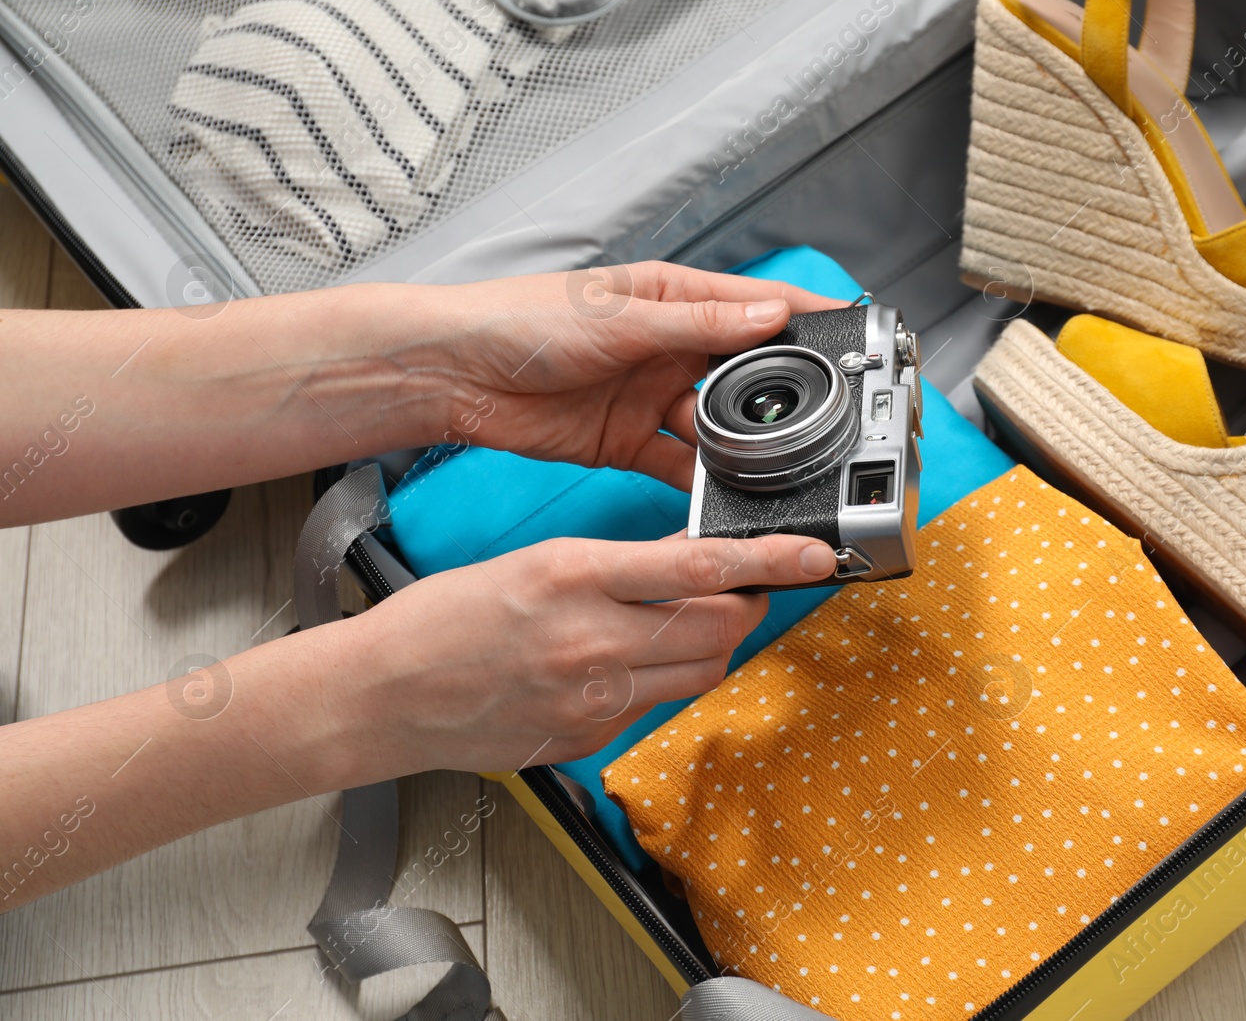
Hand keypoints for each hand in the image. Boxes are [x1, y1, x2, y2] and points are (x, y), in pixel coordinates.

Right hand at [340, 531, 838, 772]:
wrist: (386, 694)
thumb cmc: (444, 620)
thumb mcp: (535, 563)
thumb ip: (617, 566)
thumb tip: (686, 562)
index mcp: (575, 577)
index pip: (700, 566)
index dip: (771, 559)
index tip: (813, 554)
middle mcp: (592, 640)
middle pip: (719, 626)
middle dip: (747, 604)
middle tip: (743, 588)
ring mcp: (593, 697)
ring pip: (701, 670)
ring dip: (713, 643)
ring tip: (686, 624)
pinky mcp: (590, 736)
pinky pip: (656, 705)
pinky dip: (662, 681)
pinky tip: (627, 664)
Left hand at [410, 260, 842, 489]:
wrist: (453, 374)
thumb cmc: (518, 320)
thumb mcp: (618, 318)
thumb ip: (697, 324)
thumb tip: (768, 315)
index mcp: (673, 300)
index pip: (757, 308)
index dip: (806, 323)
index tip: (854, 342)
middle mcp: (670, 348)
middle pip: (746, 377)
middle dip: (782, 401)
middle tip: (821, 424)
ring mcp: (652, 398)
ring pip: (719, 429)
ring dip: (743, 450)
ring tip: (773, 468)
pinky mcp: (630, 443)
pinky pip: (682, 467)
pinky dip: (704, 486)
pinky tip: (725, 498)